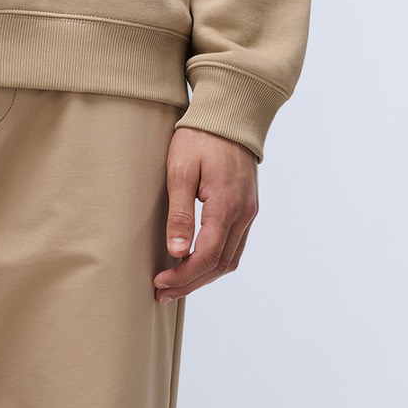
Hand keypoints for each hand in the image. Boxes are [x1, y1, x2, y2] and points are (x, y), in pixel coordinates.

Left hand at [155, 128, 258, 300]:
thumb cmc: (199, 138)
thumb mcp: (180, 171)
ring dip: (204, 276)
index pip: (206, 256)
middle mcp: (243, 214)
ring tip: (176, 284)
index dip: (182, 276)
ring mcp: (249, 212)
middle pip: (220, 265)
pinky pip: (235, 246)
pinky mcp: (247, 208)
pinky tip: (195, 263)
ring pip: (230, 259)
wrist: (229, 115)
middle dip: (190, 283)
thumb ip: (180, 213)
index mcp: (226, 206)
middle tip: (162, 292)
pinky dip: (215, 261)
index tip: (159, 282)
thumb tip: (178, 252)